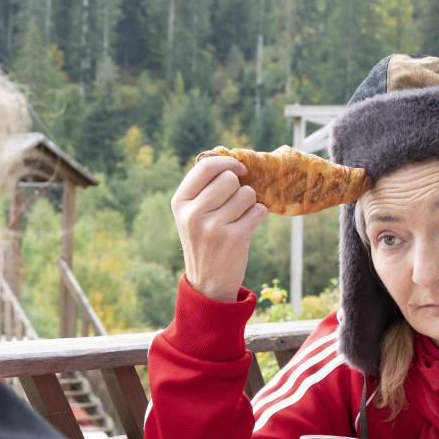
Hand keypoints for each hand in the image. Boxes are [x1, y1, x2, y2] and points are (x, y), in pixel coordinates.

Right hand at [171, 155, 267, 301]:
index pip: (206, 167)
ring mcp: (213, 227)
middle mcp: (193, 214)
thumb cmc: (204, 241)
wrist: (208, 282)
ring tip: (239, 218)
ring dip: (250, 203)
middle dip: (239, 188)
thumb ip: (204, 187)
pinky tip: (248, 225)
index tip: (239, 170)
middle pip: (230, 179)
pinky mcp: (234, 238)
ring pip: (247, 194)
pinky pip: (259, 211)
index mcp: (180, 202)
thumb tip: (230, 156)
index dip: (227, 163)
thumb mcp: (191, 214)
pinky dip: (258, 215)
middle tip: (235, 205)